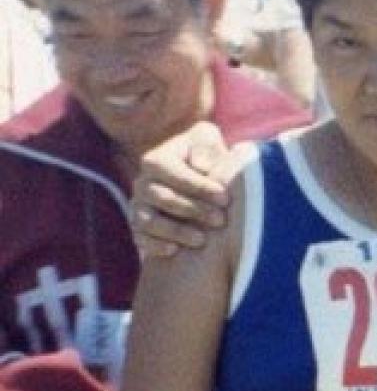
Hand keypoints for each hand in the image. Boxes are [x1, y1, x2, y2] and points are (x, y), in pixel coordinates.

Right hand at [132, 122, 232, 257]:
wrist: (197, 181)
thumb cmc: (205, 156)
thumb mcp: (206, 139)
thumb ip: (205, 147)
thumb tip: (200, 166)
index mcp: (156, 160)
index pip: (174, 174)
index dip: (200, 187)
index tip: (225, 198)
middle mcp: (142, 183)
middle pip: (162, 198)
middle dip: (193, 210)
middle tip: (221, 220)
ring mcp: (138, 206)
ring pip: (148, 221)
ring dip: (176, 231)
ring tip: (202, 239)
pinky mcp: (139, 227)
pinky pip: (141, 238)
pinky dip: (155, 245)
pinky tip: (175, 251)